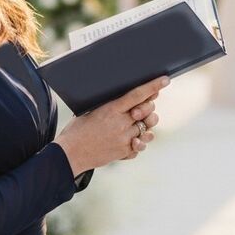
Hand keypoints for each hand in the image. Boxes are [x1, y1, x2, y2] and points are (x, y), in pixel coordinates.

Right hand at [53, 75, 169, 175]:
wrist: (69, 154)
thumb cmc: (77, 130)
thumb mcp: (91, 110)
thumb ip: (110, 105)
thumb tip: (125, 97)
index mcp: (112, 110)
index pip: (137, 95)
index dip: (153, 86)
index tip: (164, 80)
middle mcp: (121, 124)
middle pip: (148, 112)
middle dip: (149, 109)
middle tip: (142, 109)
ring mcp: (124, 139)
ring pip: (148, 130)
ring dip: (146, 126)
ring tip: (138, 124)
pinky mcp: (124, 152)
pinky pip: (141, 146)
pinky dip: (138, 142)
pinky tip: (131, 139)